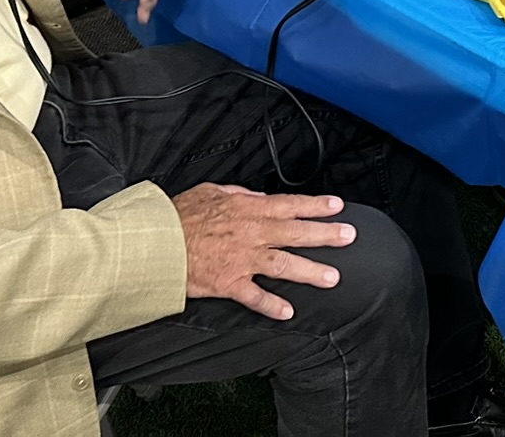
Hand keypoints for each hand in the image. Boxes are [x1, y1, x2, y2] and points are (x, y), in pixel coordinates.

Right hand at [172, 184, 355, 319]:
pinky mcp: (229, 283)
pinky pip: (255, 296)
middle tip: (349, 236)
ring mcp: (242, 259)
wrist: (156, 242)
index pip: (289, 205)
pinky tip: (289, 311)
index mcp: (247, 209)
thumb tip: (257, 195)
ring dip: (309, 271)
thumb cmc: (179, 216)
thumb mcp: (211, 192)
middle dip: (325, 234)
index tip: (337, 207)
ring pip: (283, 264)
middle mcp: (251, 233)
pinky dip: (272, 305)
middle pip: (295, 232)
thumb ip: (238, 194)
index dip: (315, 206)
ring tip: (332, 277)